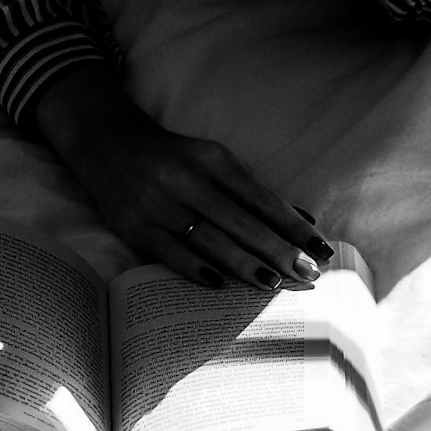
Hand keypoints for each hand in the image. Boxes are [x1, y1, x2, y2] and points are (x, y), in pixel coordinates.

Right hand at [34, 66, 332, 289]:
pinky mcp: (133, 226)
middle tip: (307, 274)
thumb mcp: (215, 162)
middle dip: (277, 250)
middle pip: (239, 222)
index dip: (293, 226)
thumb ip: (255, 193)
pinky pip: (169, 252)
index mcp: (212, 160)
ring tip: (274, 283)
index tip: (320, 249)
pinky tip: (220, 284)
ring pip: (208, 239)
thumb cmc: (176, 159)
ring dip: (243, 263)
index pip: (261, 198)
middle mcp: (186, 179)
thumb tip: (303, 222)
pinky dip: (195, 269)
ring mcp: (157, 204)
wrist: (109, 146)